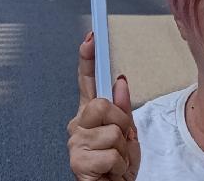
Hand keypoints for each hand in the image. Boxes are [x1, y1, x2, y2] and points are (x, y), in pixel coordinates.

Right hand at [68, 32, 139, 180]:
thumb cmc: (118, 168)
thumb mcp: (128, 135)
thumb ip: (123, 109)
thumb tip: (120, 81)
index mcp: (89, 116)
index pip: (87, 82)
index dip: (88, 58)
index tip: (92, 36)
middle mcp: (77, 126)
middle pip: (103, 104)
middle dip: (122, 123)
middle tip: (123, 142)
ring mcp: (75, 144)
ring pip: (112, 131)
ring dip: (124, 150)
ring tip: (117, 162)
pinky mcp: (77, 163)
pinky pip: (111, 154)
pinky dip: (120, 166)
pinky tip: (111, 173)